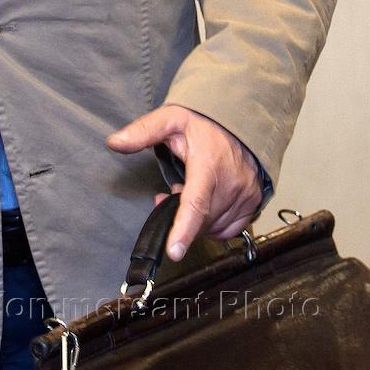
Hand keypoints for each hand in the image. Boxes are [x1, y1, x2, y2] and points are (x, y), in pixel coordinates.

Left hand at [106, 104, 261, 261]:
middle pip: (201, 220)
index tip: (173, 251)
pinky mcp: (254, 201)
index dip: (184, 230)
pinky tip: (207, 205)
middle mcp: (232, 183)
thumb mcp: (170, 119)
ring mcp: (246, 194)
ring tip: (189, 192)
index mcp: (208, 166)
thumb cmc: (203, 122)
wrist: (239, 119)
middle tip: (170, 193)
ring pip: (214, 227)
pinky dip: (214, 223)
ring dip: (197, 220)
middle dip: (180, 216)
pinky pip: (231, 228)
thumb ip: (143, 132)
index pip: (196, 204)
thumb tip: (115, 142)